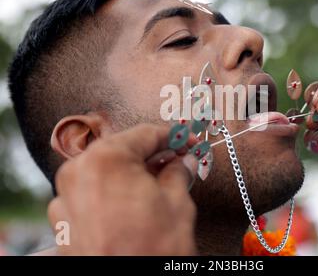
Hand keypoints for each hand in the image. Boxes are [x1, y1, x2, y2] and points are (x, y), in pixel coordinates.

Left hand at [48, 124, 198, 254]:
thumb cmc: (152, 251)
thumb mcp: (177, 203)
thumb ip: (179, 173)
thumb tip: (183, 162)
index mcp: (105, 159)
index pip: (145, 134)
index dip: (172, 136)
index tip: (186, 141)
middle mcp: (77, 173)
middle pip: (121, 151)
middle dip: (151, 155)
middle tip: (177, 160)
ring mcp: (65, 198)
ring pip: (104, 172)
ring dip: (132, 173)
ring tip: (159, 182)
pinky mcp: (63, 222)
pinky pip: (90, 194)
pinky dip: (112, 192)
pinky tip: (133, 203)